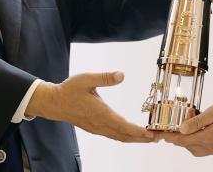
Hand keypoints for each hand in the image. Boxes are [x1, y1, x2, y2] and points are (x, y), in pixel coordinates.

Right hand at [26, 71, 153, 141]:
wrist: (53, 103)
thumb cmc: (69, 90)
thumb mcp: (86, 79)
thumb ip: (105, 77)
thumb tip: (121, 75)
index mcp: (101, 113)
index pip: (123, 126)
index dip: (138, 132)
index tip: (151, 134)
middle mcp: (100, 124)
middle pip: (125, 136)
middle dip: (142, 138)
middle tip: (158, 137)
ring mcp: (97, 128)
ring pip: (119, 137)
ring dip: (135, 139)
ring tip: (150, 137)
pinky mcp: (95, 128)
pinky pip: (113, 136)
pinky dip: (125, 137)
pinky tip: (131, 135)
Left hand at [159, 101, 212, 155]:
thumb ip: (196, 121)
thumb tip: (182, 129)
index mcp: (207, 138)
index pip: (182, 140)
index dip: (170, 137)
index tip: (161, 134)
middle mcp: (211, 147)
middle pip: (188, 146)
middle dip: (179, 139)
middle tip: (174, 127)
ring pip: (196, 149)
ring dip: (189, 141)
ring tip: (187, 128)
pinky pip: (205, 149)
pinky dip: (199, 142)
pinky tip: (201, 132)